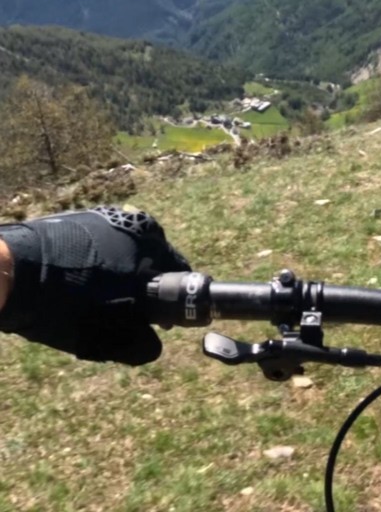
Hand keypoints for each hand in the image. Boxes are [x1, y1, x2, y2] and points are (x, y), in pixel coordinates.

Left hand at [0, 207, 189, 364]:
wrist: (8, 274)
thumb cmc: (65, 307)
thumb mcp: (111, 339)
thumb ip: (144, 345)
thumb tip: (154, 342)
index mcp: (152, 247)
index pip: (180, 275)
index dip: (170, 302)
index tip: (156, 321)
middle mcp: (135, 227)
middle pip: (154, 261)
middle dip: (144, 286)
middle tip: (123, 312)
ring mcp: (106, 219)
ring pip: (126, 253)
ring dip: (119, 274)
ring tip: (94, 298)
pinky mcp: (79, 218)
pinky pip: (101, 245)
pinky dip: (96, 263)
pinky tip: (74, 283)